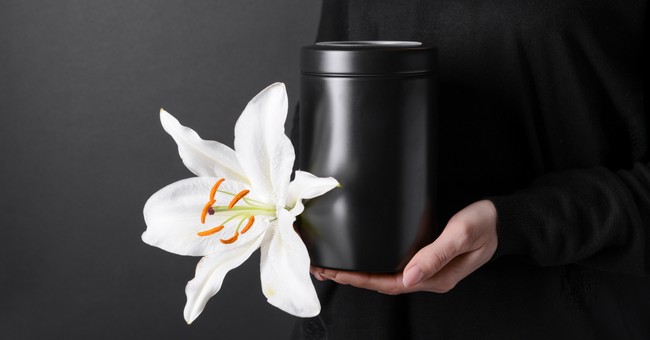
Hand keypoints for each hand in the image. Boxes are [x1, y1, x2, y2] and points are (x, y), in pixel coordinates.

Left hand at [311, 200, 497, 293]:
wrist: (503, 219)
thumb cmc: (485, 224)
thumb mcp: (461, 234)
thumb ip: (436, 255)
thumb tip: (407, 276)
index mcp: (436, 278)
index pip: (390, 284)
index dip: (360, 280)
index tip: (336, 273)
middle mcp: (429, 278)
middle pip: (382, 283)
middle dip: (351, 277)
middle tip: (322, 269)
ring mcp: (427, 269)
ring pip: (386, 275)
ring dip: (359, 271)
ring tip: (333, 265)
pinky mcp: (427, 258)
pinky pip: (394, 264)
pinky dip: (373, 262)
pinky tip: (361, 256)